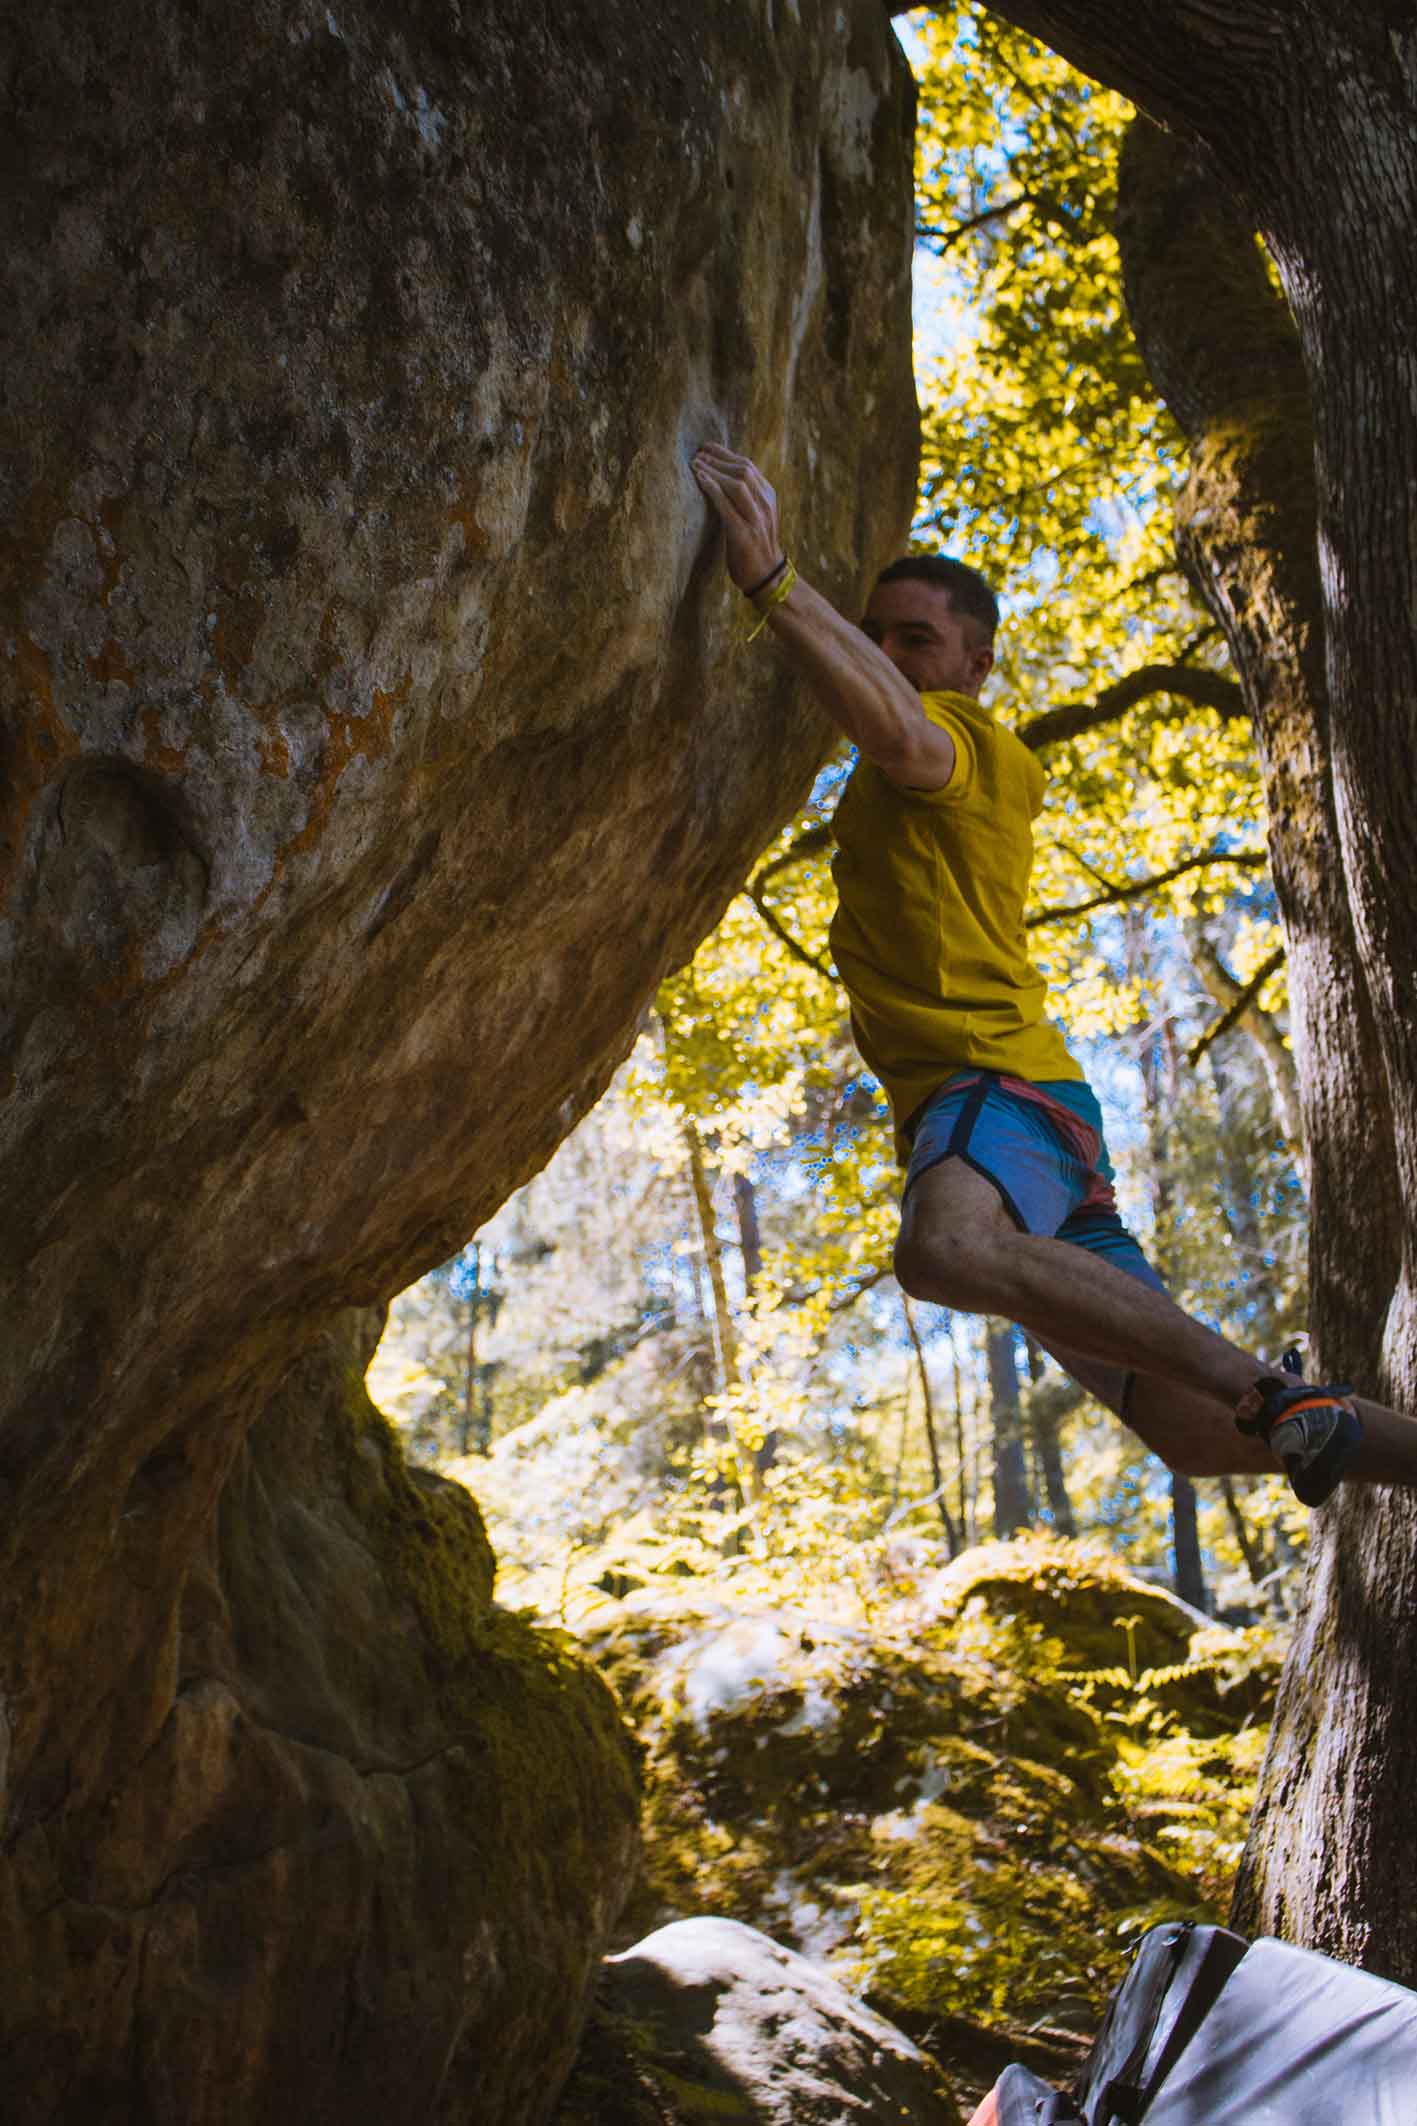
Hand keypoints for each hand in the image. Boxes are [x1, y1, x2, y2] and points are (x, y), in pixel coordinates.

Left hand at [691, 442, 783, 591]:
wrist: (767, 576)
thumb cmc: (755, 546)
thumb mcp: (755, 515)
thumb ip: (745, 497)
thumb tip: (720, 477)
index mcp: (768, 496)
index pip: (747, 466)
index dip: (725, 454)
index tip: (706, 448)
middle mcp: (764, 504)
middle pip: (742, 470)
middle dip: (717, 459)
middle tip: (697, 454)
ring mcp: (756, 520)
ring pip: (736, 484)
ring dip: (713, 471)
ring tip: (695, 464)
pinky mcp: (743, 534)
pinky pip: (727, 506)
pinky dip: (713, 489)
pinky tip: (700, 479)